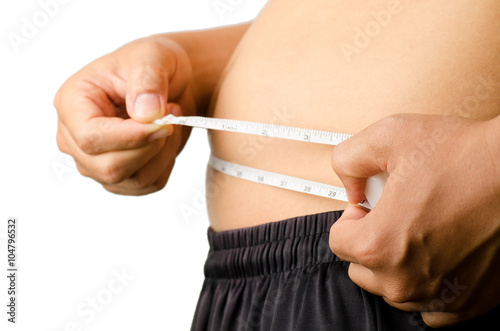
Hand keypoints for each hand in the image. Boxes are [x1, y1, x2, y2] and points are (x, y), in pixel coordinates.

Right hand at [54, 36, 195, 194]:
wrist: (169, 80)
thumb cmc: (153, 63)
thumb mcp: (153, 56)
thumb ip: (148, 80)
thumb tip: (145, 113)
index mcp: (72, 103)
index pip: (90, 138)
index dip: (130, 137)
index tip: (165, 122)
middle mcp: (75, 137)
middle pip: (108, 167)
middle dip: (151, 147)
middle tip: (172, 115)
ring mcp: (94, 161)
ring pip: (131, 181)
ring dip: (163, 153)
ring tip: (171, 121)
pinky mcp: (118, 176)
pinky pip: (148, 184)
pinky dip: (166, 163)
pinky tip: (167, 138)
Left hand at [329, 113, 499, 326]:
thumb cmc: (465, 157)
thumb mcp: (389, 136)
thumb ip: (348, 160)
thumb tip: (348, 186)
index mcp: (379, 246)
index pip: (338, 241)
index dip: (353, 216)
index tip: (370, 206)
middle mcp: (406, 281)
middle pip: (361, 268)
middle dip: (370, 241)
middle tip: (395, 214)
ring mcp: (439, 297)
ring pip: (392, 288)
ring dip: (396, 264)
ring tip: (420, 229)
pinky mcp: (468, 303)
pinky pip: (430, 307)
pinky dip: (427, 285)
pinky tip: (437, 257)